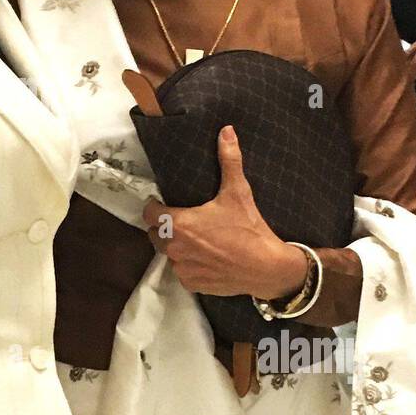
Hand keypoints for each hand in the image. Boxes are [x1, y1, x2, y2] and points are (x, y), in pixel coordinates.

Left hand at [141, 125, 308, 298]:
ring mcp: (181, 268)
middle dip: (163, 226)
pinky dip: (188, 264)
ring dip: (175, 246)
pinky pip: (181, 271)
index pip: (148, 213)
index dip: (154, 206)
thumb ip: (229, 161)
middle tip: (183, 219)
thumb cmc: (249, 229)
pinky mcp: (191, 283)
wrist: (266, 268)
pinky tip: (204, 256)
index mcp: (178, 223)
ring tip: (195, 238)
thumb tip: (226, 131)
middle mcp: (174, 248)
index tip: (163, 202)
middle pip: (154, 234)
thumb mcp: (238, 192)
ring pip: (167, 253)